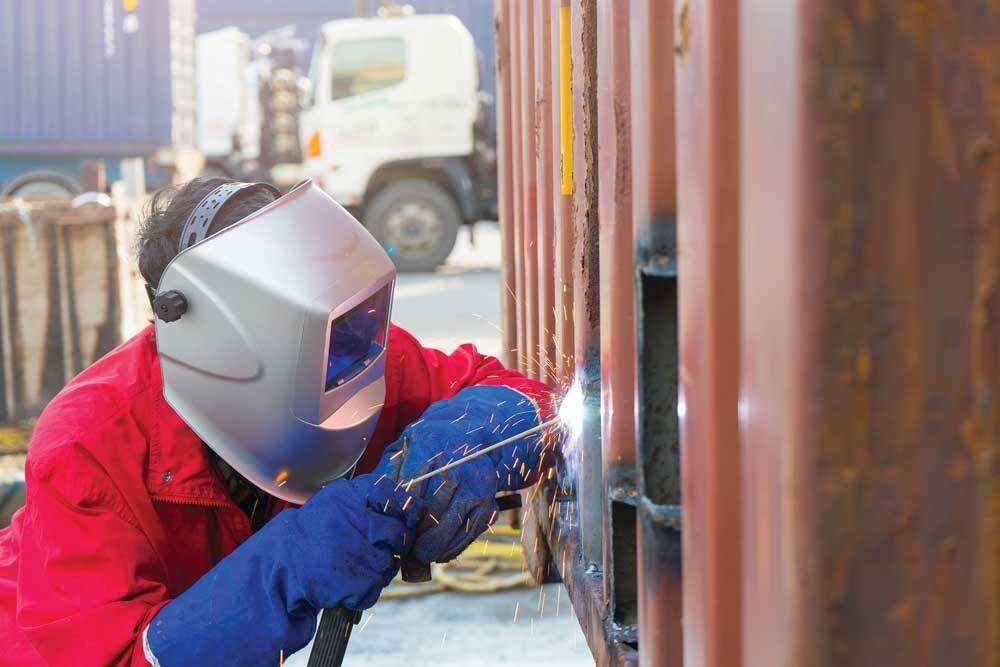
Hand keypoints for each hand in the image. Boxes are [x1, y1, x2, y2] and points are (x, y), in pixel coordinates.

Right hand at [144, 473, 421, 664]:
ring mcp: (358, 549)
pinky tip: (341, 589)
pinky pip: (374, 588)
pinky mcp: (357, 579)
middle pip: (397, 529)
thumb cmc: (295, 546)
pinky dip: (362, 593)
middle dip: (393, 543)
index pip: (389, 491)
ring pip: (388, 562)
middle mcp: (355, 517)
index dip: (399, 507)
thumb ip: (354, 505)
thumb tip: (394, 503)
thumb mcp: (321, 512)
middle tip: (376, 551)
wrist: (268, 579)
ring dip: (376, 571)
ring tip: (348, 572)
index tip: (399, 516)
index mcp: (344, 496)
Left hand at [373, 385, 551, 563]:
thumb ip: (389, 471)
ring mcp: (477, 484)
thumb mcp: (405, 446)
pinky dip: (453, 548)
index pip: (411, 488)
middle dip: (416, 535)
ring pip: (452, 525)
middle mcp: (457, 463)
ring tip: (419, 554)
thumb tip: (377, 501)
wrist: (472, 436)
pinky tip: (439, 552)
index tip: (394, 526)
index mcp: (430, 444)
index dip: (401, 513)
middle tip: (404, 548)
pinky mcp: (489, 501)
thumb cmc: (429, 445)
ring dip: (433, 546)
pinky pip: (470, 533)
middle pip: (432, 510)